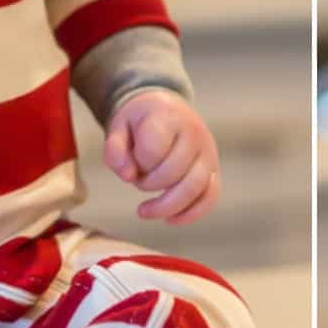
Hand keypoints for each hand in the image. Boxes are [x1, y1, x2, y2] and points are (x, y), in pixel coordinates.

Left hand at [105, 90, 220, 223]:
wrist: (166, 107)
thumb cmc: (140, 121)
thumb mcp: (118, 126)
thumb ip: (115, 150)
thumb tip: (129, 177)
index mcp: (168, 117)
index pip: (153, 151)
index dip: (136, 163)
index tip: (131, 160)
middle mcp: (194, 133)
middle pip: (174, 172)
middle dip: (148, 184)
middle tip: (138, 180)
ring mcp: (208, 152)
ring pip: (195, 188)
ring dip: (167, 206)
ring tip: (144, 211)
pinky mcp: (213, 169)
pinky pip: (210, 196)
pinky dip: (191, 213)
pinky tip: (171, 220)